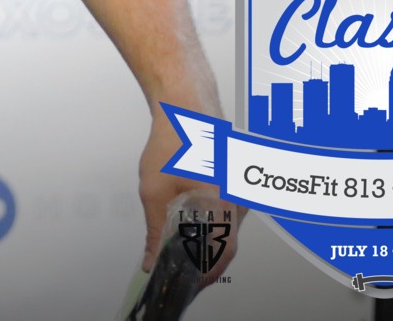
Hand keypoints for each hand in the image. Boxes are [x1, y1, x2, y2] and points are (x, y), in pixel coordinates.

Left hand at [139, 110, 239, 280]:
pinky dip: (211, 227)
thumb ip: (154, 231)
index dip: (203, 277)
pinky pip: (227, 216)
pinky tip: (190, 228)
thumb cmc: (175, 141)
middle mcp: (241, 202)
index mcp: (225, 206)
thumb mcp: (154, 191)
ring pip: (228, 232)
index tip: (185, 286)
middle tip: (180, 274)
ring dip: (207, 245)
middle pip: (227, 247)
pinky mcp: (237, 186)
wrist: (187, 107)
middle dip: (203, 264)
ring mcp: (242, 193)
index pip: (221, 257)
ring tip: (181, 253)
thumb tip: (150, 260)